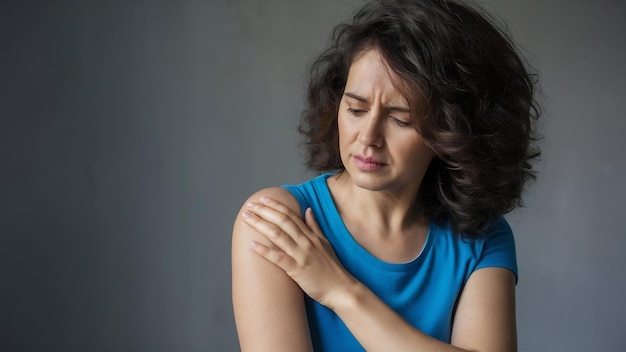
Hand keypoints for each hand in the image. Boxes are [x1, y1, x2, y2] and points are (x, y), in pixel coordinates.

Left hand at [241, 196, 356, 307]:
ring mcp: (302, 255)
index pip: (291, 215)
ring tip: (246, 218)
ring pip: (278, 235)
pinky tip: (252, 245)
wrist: (341, 289)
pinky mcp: (298, 270)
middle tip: (250, 205)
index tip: (263, 199)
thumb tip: (308, 210)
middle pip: (282, 221)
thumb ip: (315, 226)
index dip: (275, 205)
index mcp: (311, 235)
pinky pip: (279, 258)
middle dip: (264, 211)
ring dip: (260, 224)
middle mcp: (306, 242)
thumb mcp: (325, 243)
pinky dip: (265, 251)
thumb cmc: (332, 269)